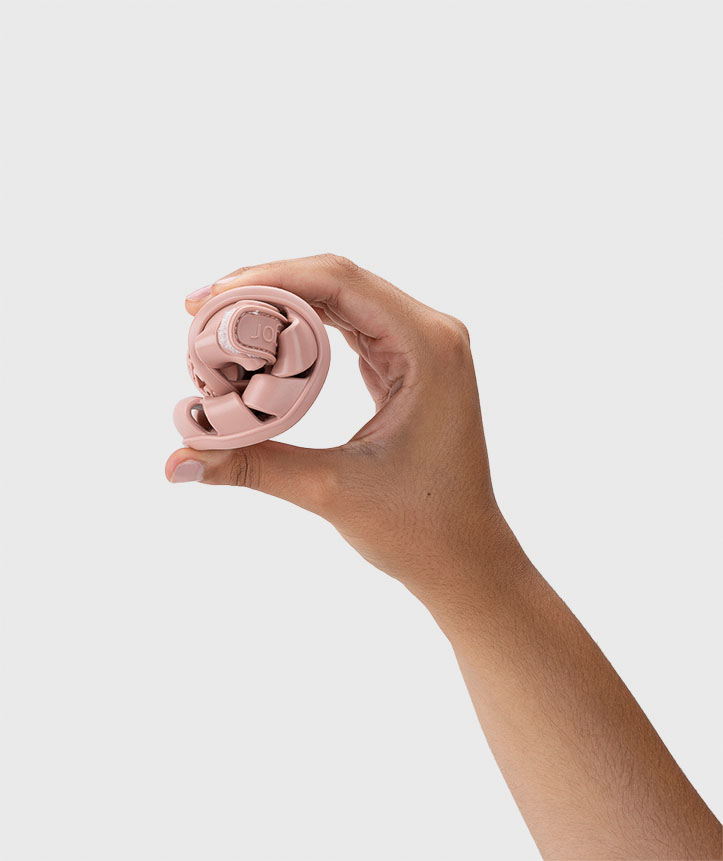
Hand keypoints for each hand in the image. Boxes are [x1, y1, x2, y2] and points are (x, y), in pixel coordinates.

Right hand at [166, 254, 507, 593]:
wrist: (465, 558)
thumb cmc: (420, 528)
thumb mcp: (331, 490)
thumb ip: (252, 467)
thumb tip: (174, 463)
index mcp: (428, 347)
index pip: (338, 282)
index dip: (267, 277)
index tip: (207, 299)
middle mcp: (432, 333)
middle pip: (337, 281)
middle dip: (265, 287)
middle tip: (199, 311)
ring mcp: (423, 346)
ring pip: (341, 299)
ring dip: (282, 304)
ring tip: (220, 324)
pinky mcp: (409, 364)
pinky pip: (351, 326)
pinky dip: (304, 329)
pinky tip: (263, 341)